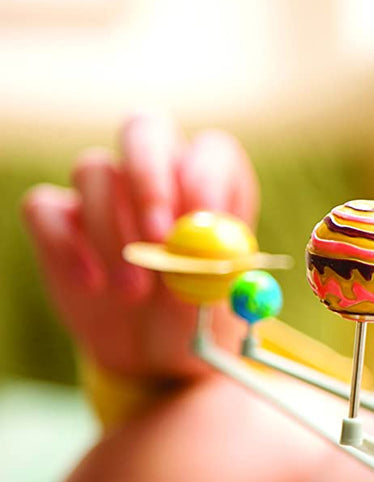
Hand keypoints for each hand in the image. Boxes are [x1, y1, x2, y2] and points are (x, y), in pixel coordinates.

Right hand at [21, 113, 257, 379]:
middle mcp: (157, 168)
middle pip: (145, 132)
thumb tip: (209, 244)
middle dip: (150, 180)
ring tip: (135, 293)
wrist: (154, 348)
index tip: (202, 222)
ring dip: (114, 234)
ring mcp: (103, 186)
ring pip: (93, 170)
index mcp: (210, 177)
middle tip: (158, 235)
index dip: (205, 179)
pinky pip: (45, 208)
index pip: (210, 152)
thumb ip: (219, 268)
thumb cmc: (196, 312)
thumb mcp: (218, 298)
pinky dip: (67, 247)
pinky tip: (93, 285)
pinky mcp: (57, 214)